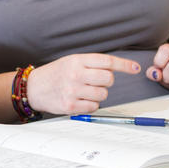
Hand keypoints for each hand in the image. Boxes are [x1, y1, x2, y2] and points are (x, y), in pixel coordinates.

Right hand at [26, 54, 140, 114]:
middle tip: (95, 82)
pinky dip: (90, 104)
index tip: (135, 68)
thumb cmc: (55, 74)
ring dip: (97, 94)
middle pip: (108, 79)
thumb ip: (91, 64)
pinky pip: (94, 107)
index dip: (124, 65)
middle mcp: (75, 74)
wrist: (33, 88)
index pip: (107, 61)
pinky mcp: (70, 105)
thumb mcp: (71, 61)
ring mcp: (73, 90)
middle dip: (106, 82)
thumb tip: (115, 69)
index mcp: (76, 60)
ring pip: (103, 94)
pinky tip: (79, 99)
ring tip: (83, 91)